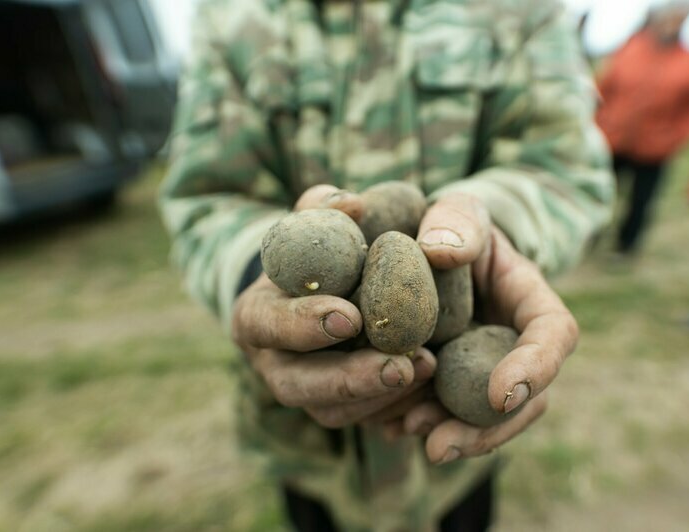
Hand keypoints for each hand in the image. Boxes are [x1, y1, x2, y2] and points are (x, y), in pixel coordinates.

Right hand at [231, 185, 435, 428]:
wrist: (327, 283)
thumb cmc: (320, 245)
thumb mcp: (317, 216)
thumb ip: (324, 204)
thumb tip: (350, 203)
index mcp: (257, 316)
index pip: (267, 325)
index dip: (302, 325)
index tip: (349, 317)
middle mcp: (273, 361)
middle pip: (296, 387)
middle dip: (347, 380)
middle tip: (399, 366)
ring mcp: (305, 391)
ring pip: (332, 412)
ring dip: (380, 396)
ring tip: (426, 368)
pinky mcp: (337, 407)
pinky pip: (362, 420)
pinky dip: (396, 405)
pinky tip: (430, 381)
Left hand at [396, 193, 577, 463]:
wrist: (428, 248)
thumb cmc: (450, 225)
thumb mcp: (457, 210)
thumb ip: (455, 221)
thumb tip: (440, 250)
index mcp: (530, 302)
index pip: (553, 336)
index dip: (535, 368)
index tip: (502, 394)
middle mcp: (512, 346)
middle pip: (522, 400)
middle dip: (484, 429)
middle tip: (440, 445)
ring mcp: (481, 369)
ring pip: (479, 417)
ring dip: (448, 433)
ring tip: (406, 432)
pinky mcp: (447, 383)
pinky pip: (440, 413)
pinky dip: (415, 422)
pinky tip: (385, 425)